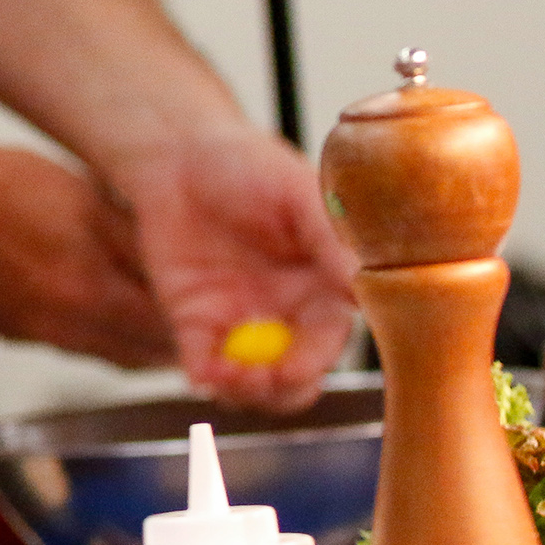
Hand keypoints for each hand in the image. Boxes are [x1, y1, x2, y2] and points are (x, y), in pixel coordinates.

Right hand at [0, 141, 172, 368]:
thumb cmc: (5, 186)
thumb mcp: (90, 202)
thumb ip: (137, 243)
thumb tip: (176, 276)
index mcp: (95, 295)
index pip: (165, 337)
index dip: (194, 332)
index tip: (210, 323)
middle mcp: (66, 327)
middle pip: (136, 356)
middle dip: (162, 343)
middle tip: (181, 324)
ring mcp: (32, 333)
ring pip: (98, 352)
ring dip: (122, 338)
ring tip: (132, 307)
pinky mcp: (4, 329)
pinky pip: (57, 341)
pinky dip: (77, 329)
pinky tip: (71, 295)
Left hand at [115, 127, 357, 410]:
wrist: (179, 154)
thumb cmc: (248, 165)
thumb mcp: (298, 193)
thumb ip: (331, 239)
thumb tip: (364, 283)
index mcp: (324, 290)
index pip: (329, 341)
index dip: (315, 361)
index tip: (298, 369)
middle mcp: (287, 316)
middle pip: (296, 377)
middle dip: (282, 388)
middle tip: (264, 378)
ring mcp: (241, 323)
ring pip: (254, 382)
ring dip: (245, 390)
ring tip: (229, 375)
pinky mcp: (195, 322)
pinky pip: (204, 364)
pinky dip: (206, 377)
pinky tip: (203, 375)